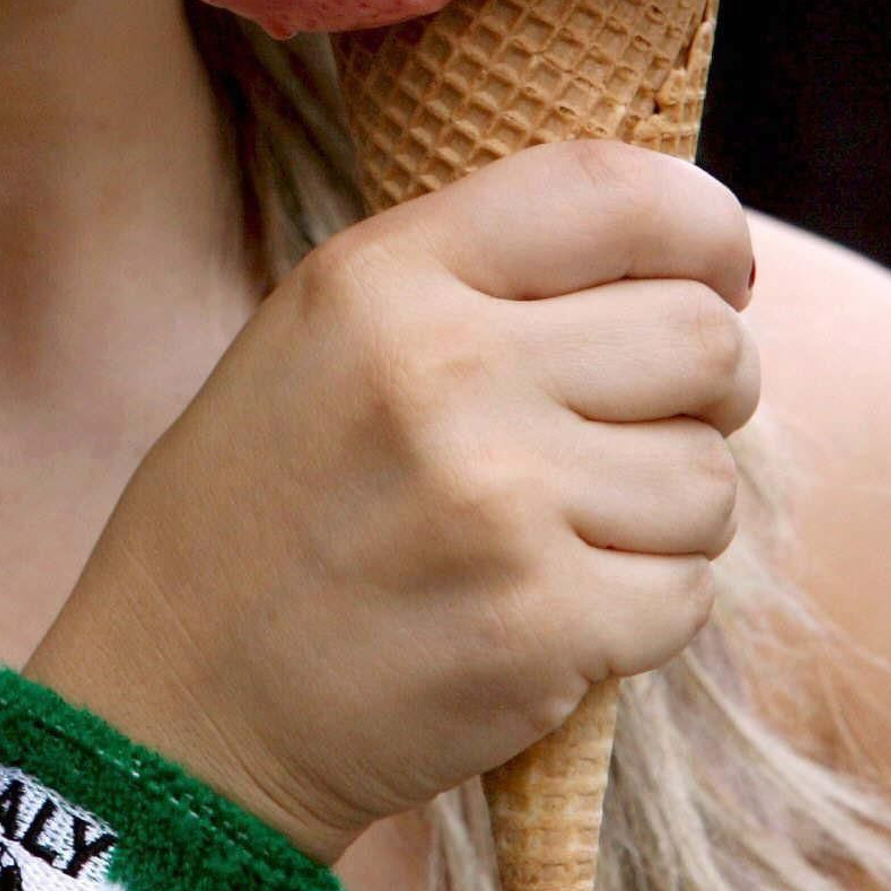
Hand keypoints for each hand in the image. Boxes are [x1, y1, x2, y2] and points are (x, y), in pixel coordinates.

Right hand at [24, 141, 757, 865]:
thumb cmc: (264, 501)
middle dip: (705, 385)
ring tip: (567, 529)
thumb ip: (477, 272)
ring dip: (667, 510)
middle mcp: (446, 370)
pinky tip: (553, 607)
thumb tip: (682, 259)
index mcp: (387, 276)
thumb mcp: (323, 329)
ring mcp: (497, 504)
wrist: (176, 696)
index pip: (618, 194)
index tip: (713, 272)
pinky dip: (644, 608)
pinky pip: (687, 593)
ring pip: (708, 476)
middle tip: (639, 422)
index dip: (704, 226)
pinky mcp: (538, 628)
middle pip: (703, 337)